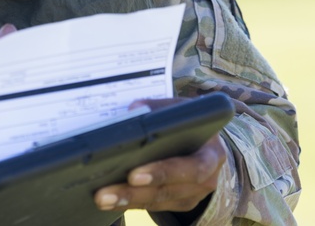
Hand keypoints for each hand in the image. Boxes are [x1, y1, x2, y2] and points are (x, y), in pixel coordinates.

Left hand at [93, 98, 226, 215]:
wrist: (208, 142)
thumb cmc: (192, 122)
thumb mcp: (182, 109)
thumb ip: (159, 108)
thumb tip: (133, 110)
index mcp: (212, 152)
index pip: (192, 167)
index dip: (163, 172)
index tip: (133, 174)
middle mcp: (209, 179)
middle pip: (169, 190)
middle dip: (135, 192)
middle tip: (105, 192)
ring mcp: (195, 194)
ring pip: (159, 201)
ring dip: (128, 200)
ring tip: (102, 197)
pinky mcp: (183, 203)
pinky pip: (155, 206)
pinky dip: (132, 202)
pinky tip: (111, 200)